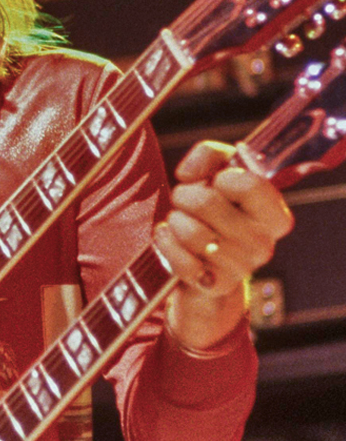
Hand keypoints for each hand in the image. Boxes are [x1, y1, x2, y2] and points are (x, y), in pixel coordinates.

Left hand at [153, 141, 293, 350]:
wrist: (202, 262)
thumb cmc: (212, 211)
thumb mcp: (218, 173)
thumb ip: (210, 155)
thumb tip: (188, 174)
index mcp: (275, 215)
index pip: (248, 183)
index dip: (220, 177)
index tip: (216, 183)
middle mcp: (265, 243)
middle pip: (206, 202)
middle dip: (184, 196)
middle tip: (184, 202)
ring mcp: (242, 268)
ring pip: (190, 231)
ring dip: (174, 221)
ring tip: (178, 222)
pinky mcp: (216, 285)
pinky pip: (180, 260)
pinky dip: (166, 243)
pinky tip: (169, 238)